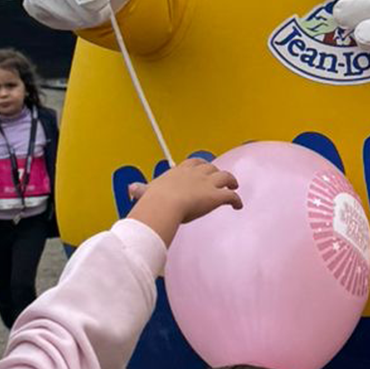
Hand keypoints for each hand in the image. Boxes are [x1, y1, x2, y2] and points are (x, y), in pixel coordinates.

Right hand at [126, 158, 242, 246]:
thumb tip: (131, 189)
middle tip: (220, 178)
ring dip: (231, 181)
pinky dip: (237, 200)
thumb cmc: (154, 200)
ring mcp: (207, 184)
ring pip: (225, 177)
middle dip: (216, 172)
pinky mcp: (216, 196)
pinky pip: (231, 196)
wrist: (165, 204)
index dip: (200, 165)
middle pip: (211, 167)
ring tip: (234, 186)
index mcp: (180, 171)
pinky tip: (238, 206)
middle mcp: (196, 174)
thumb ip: (141, 190)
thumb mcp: (146, 191)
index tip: (203, 167)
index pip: (193, 162)